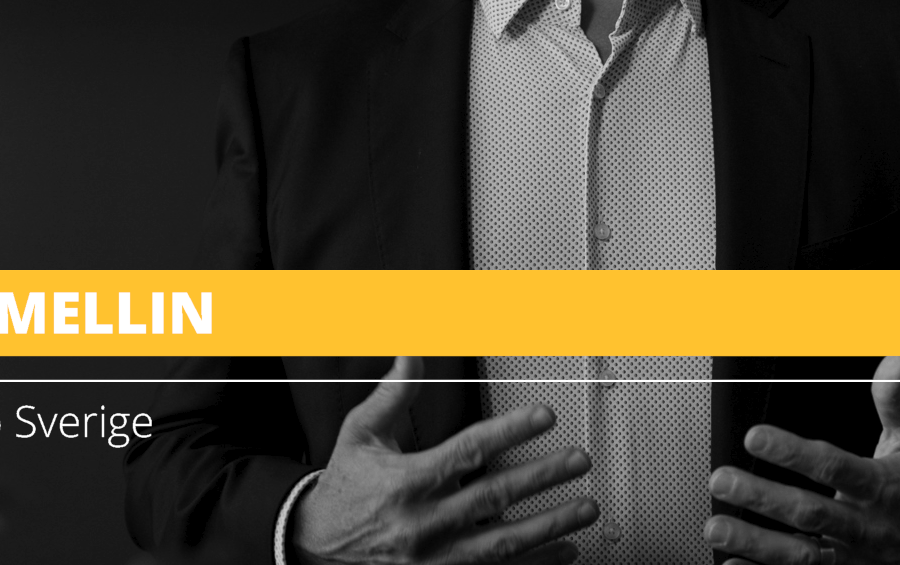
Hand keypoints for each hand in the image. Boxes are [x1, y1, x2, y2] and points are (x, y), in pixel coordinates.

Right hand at [291, 356, 597, 563]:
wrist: (314, 546)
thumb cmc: (344, 488)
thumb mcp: (360, 436)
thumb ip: (392, 396)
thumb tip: (411, 355)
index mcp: (406, 481)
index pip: (467, 451)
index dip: (509, 431)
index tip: (543, 416)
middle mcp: (423, 522)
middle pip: (493, 498)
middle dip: (542, 477)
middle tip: (578, 461)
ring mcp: (434, 558)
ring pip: (502, 544)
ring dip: (550, 526)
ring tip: (585, 508)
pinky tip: (565, 553)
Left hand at [703, 356, 899, 564]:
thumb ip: (894, 399)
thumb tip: (897, 359)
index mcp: (881, 486)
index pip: (834, 466)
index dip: (793, 453)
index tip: (755, 436)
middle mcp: (866, 525)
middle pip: (811, 514)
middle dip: (763, 499)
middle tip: (722, 480)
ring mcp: (856, 557)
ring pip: (803, 556)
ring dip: (756, 544)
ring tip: (716, 528)